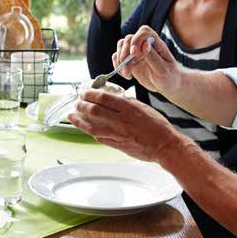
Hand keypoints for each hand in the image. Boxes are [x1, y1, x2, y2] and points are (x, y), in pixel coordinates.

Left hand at [68, 89, 184, 163]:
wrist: (165, 146)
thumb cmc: (158, 126)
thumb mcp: (143, 107)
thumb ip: (127, 103)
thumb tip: (114, 99)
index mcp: (128, 108)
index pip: (103, 98)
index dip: (90, 94)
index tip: (84, 92)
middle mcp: (121, 120)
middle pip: (94, 111)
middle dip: (81, 105)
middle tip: (76, 102)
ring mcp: (118, 134)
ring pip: (92, 126)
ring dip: (79, 120)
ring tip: (71, 116)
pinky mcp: (117, 145)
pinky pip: (99, 138)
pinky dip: (90, 132)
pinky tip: (85, 128)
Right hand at [112, 26, 179, 94]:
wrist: (168, 85)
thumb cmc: (170, 76)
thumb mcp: (163, 70)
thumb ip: (153, 57)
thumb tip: (144, 44)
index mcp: (156, 44)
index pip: (144, 31)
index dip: (137, 39)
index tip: (134, 53)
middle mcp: (145, 45)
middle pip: (129, 39)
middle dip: (125, 53)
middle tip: (129, 69)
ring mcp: (136, 52)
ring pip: (121, 46)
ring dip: (120, 60)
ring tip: (127, 74)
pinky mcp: (130, 60)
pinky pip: (118, 57)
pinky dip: (117, 65)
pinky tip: (125, 75)